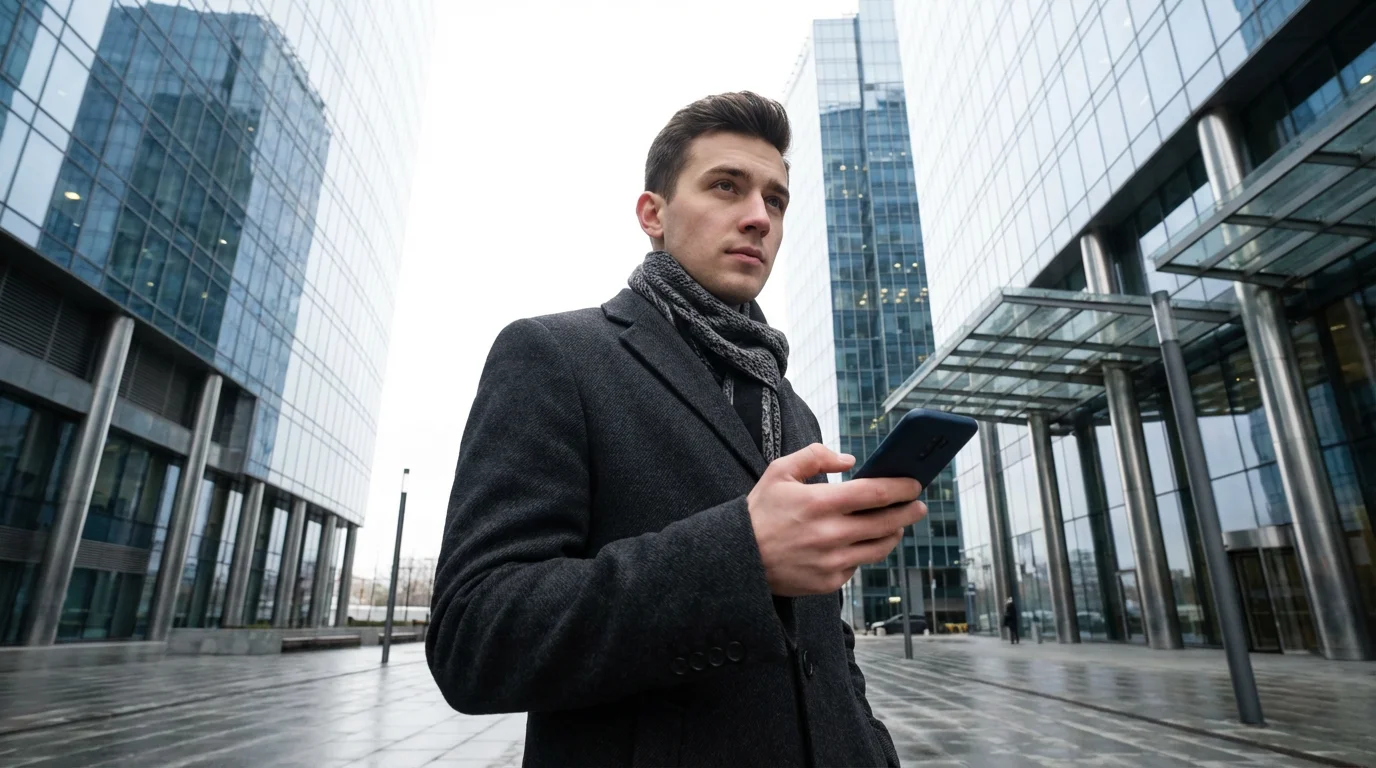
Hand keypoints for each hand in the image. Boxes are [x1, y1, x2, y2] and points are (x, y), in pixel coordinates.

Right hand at [746, 443, 927, 596]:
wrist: (738, 557)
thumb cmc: (761, 512)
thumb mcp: (779, 472)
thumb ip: (815, 456)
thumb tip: (849, 460)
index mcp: (820, 502)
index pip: (876, 493)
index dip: (902, 487)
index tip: (915, 483)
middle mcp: (830, 534)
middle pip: (887, 523)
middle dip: (909, 512)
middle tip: (918, 506)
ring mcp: (831, 561)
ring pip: (879, 548)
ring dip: (893, 533)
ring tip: (896, 524)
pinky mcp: (828, 582)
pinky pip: (858, 566)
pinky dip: (864, 553)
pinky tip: (861, 543)